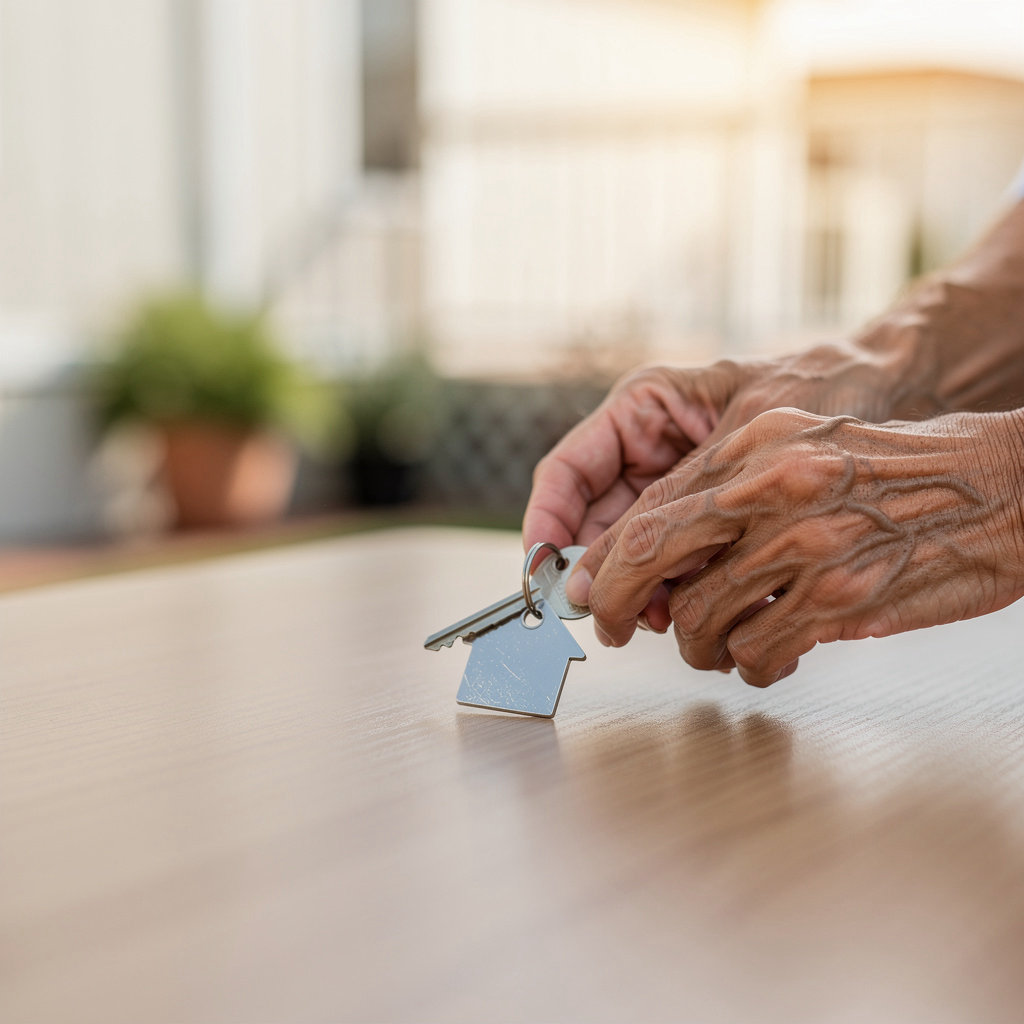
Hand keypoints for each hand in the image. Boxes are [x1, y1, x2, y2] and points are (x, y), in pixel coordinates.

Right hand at [524, 340, 914, 628]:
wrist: (896, 390)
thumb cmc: (824, 388)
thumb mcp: (740, 448)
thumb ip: (669, 509)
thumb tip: (596, 572)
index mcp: (643, 407)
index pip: (566, 472)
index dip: (544, 528)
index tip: (542, 580)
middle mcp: (650, 447)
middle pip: (596, 522)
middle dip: (605, 574)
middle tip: (619, 621)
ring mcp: (679, 484)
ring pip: (637, 552)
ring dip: (650, 591)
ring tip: (681, 620)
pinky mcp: (710, 518)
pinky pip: (681, 561)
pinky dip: (690, 591)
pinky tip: (716, 609)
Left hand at [570, 407, 1023, 685]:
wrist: (1002, 487)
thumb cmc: (903, 471)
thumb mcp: (808, 450)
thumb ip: (735, 492)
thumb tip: (665, 552)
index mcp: (757, 447)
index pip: (653, 509)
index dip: (606, 558)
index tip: (585, 588)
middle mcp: (773, 488)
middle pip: (653, 555)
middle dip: (615, 603)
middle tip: (611, 628)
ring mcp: (806, 545)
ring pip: (701, 617)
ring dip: (697, 645)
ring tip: (717, 647)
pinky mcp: (840, 599)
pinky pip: (757, 652)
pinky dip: (750, 667)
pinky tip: (765, 661)